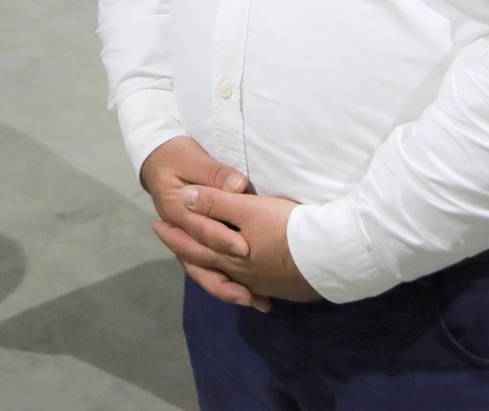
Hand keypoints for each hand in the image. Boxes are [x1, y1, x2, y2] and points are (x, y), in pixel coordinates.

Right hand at [139, 136, 267, 310]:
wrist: (158, 160)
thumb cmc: (176, 156)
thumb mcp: (192, 157)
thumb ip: (214, 173)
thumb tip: (237, 185)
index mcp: (175, 208)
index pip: (200, 229)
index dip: (222, 239)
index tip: (245, 249)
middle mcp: (178, 231)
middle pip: (199, 260)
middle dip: (226, 276)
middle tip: (251, 290)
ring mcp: (185, 241)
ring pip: (202, 271)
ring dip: (226, 289)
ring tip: (253, 301)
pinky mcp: (196, 245)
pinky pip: (208, 269)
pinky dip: (225, 283)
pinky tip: (250, 294)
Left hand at [178, 187, 321, 304]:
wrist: (331, 257)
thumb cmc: (286, 228)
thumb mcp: (248, 209)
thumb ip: (215, 203)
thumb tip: (184, 198)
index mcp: (228, 255)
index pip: (193, 244)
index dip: (175, 234)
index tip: (158, 226)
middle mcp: (241, 274)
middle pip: (207, 264)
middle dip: (188, 253)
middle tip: (172, 244)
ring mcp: (262, 284)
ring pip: (229, 279)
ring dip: (215, 274)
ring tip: (207, 270)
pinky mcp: (282, 288)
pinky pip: (254, 288)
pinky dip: (244, 287)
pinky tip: (251, 290)